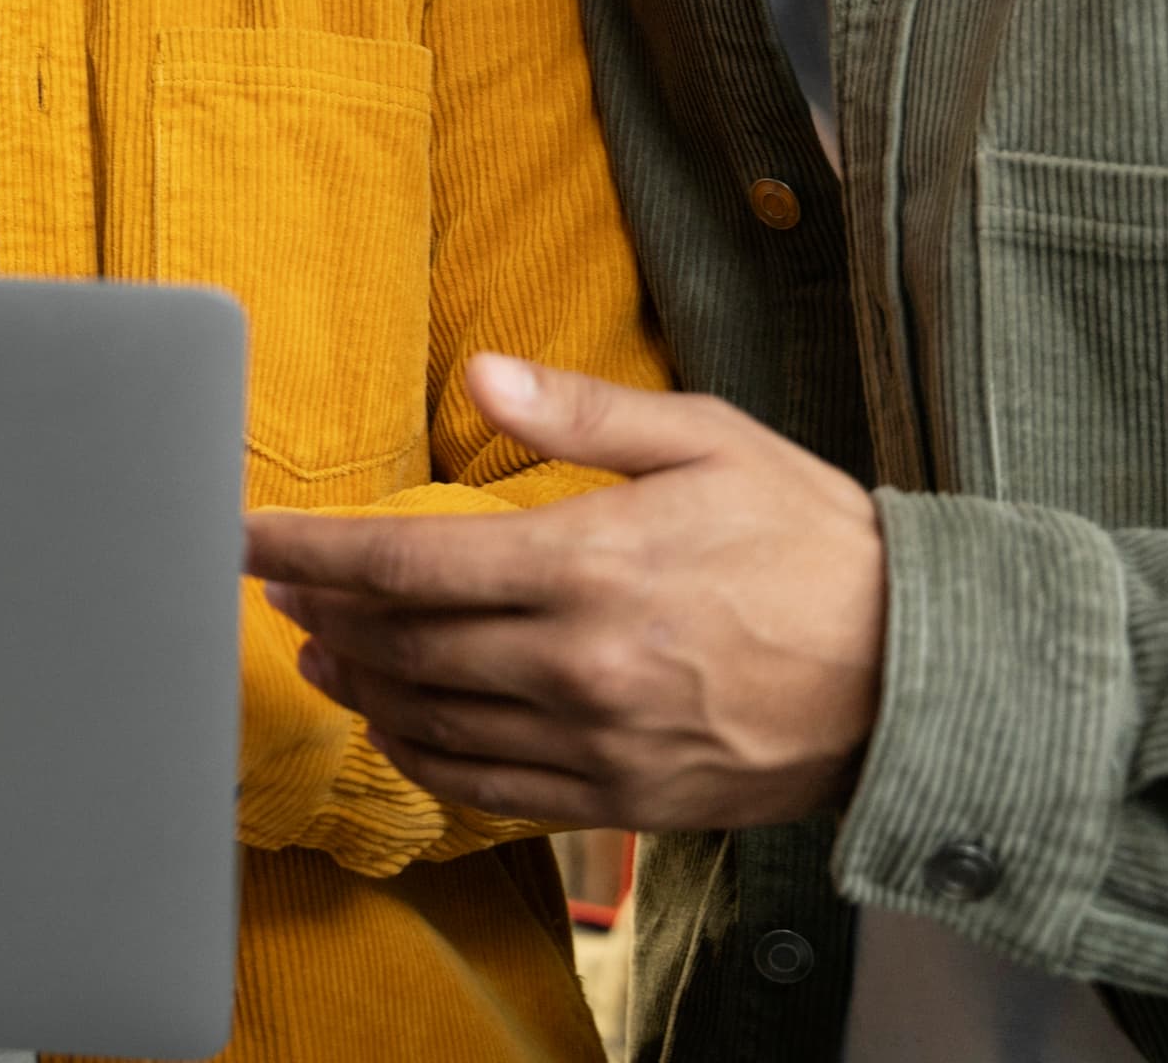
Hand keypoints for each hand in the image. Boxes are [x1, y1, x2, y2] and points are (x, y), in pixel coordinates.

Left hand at [246, 352, 884, 831]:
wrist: (918, 671)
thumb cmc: (813, 541)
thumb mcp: (705, 440)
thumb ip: (578, 413)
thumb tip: (476, 370)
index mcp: (587, 563)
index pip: (407, 559)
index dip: (312, 550)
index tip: (249, 538)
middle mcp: (577, 662)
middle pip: (405, 642)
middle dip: (327, 611)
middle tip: (280, 587)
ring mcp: (597, 740)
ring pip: (435, 720)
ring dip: (362, 686)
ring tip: (321, 654)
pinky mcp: (623, 797)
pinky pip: (492, 790)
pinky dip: (426, 761)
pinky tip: (398, 730)